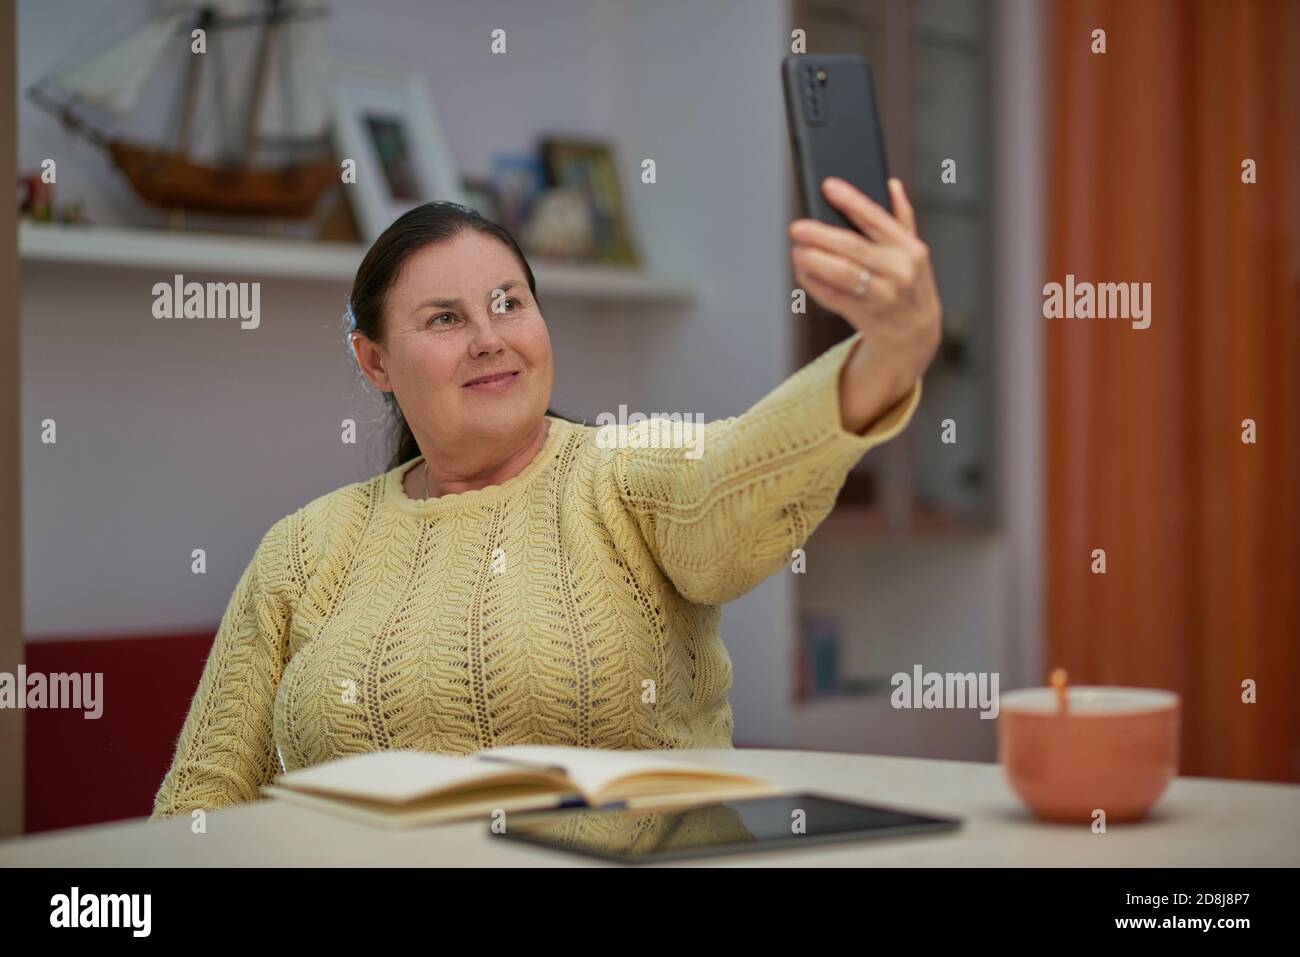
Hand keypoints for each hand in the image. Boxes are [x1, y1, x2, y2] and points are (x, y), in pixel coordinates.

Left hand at [789, 177, 941, 432]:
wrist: (914, 333)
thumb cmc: (909, 283)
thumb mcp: (913, 251)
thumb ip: (902, 218)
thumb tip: (891, 184)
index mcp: (910, 248)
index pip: (876, 218)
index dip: (851, 200)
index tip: (828, 185)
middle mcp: (898, 270)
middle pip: (852, 247)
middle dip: (820, 236)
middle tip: (796, 227)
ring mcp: (883, 295)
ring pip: (841, 274)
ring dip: (814, 261)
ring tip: (797, 251)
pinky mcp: (866, 315)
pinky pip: (834, 297)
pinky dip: (814, 284)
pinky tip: (802, 272)